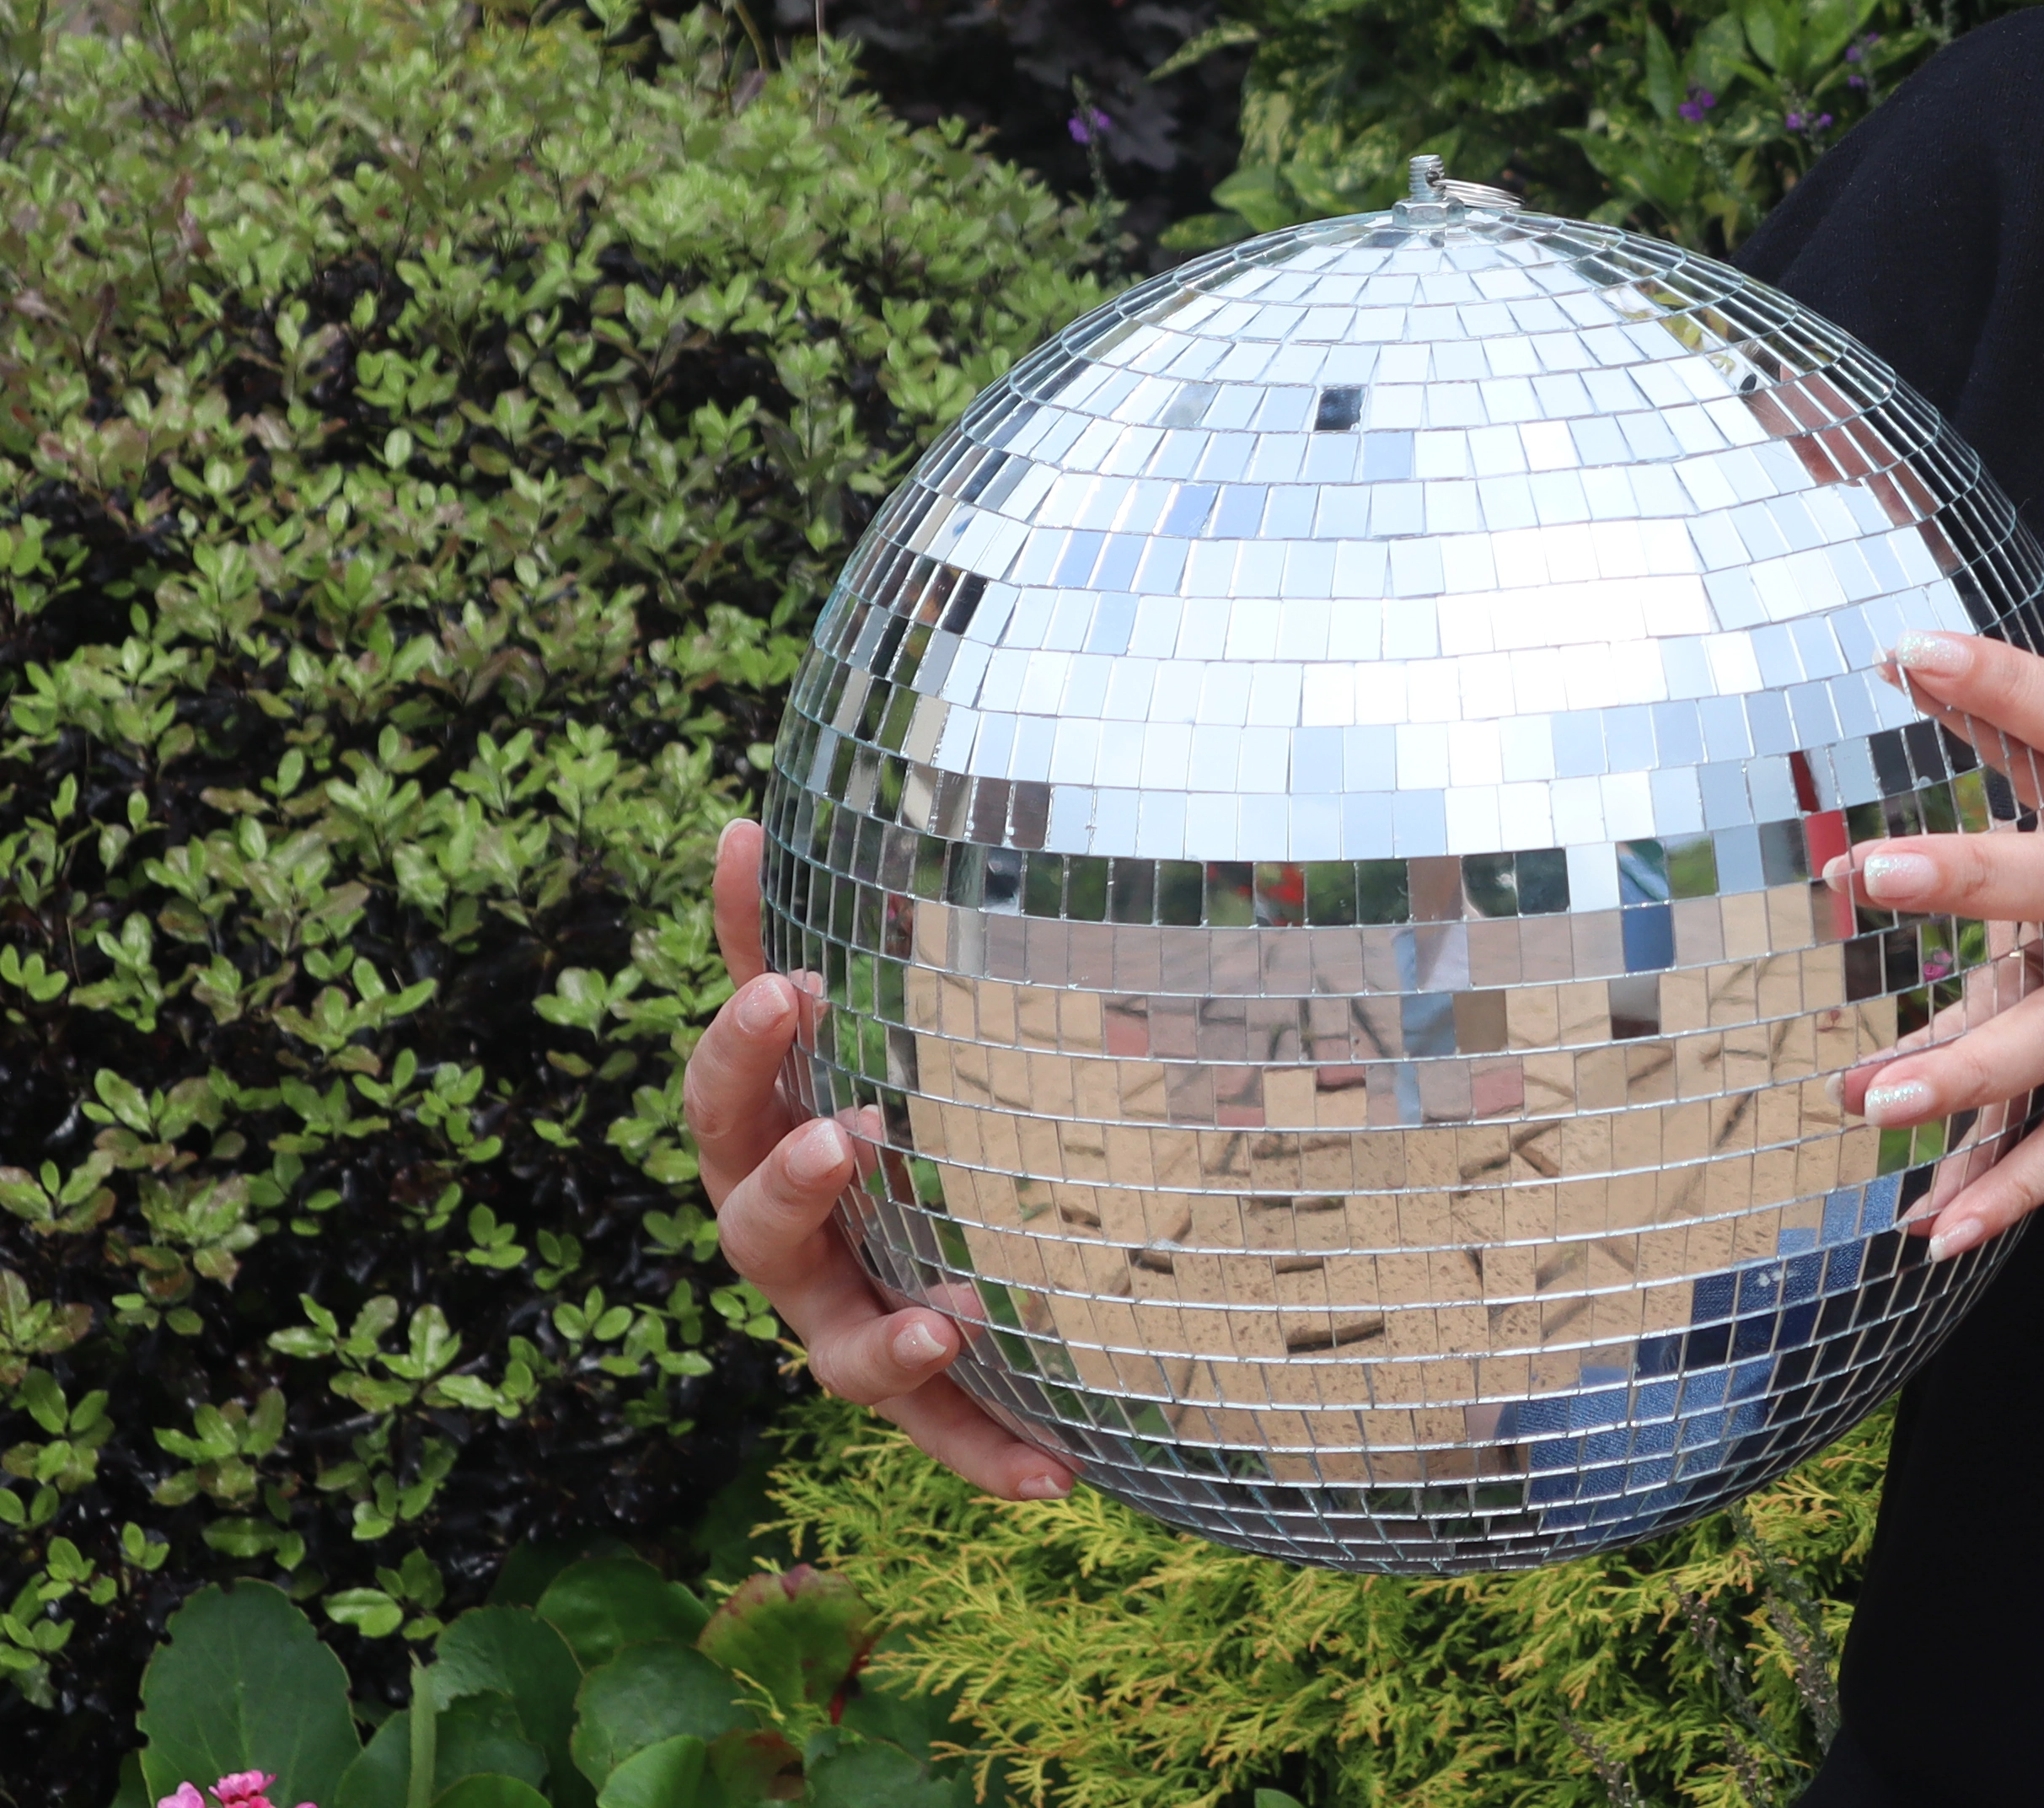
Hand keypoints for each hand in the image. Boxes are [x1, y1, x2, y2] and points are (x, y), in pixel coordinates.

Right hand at [683, 817, 1072, 1501]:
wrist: (954, 1231)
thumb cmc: (893, 1100)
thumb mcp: (872, 1015)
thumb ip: (801, 932)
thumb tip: (742, 823)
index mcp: (774, 1143)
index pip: (724, 1093)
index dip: (740, 1045)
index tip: (787, 986)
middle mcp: (795, 1248)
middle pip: (751, 1227)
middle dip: (794, 1182)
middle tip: (850, 1136)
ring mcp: (849, 1325)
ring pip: (839, 1355)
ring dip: (886, 1344)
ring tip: (944, 1324)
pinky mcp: (921, 1394)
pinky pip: (948, 1439)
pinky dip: (993, 1457)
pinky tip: (1059, 1480)